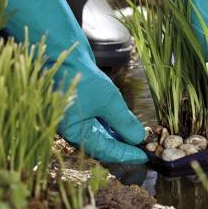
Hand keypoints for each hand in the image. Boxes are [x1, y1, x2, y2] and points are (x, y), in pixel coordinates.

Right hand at [0, 0, 146, 163]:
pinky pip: (100, 119)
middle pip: (104, 144)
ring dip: (121, 133)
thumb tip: (137, 139)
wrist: (62, 51)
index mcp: (76, 133)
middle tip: (144, 147)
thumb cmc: (80, 77)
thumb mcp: (107, 101)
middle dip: (124, 145)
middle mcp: (75, 128)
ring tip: (139, 135)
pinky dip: (114, 122)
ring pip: (103, 131)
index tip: (144, 157)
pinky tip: (127, 121)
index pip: (105, 151)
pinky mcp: (82, 104)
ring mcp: (78, 116)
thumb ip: (123, 122)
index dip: (126, 154)